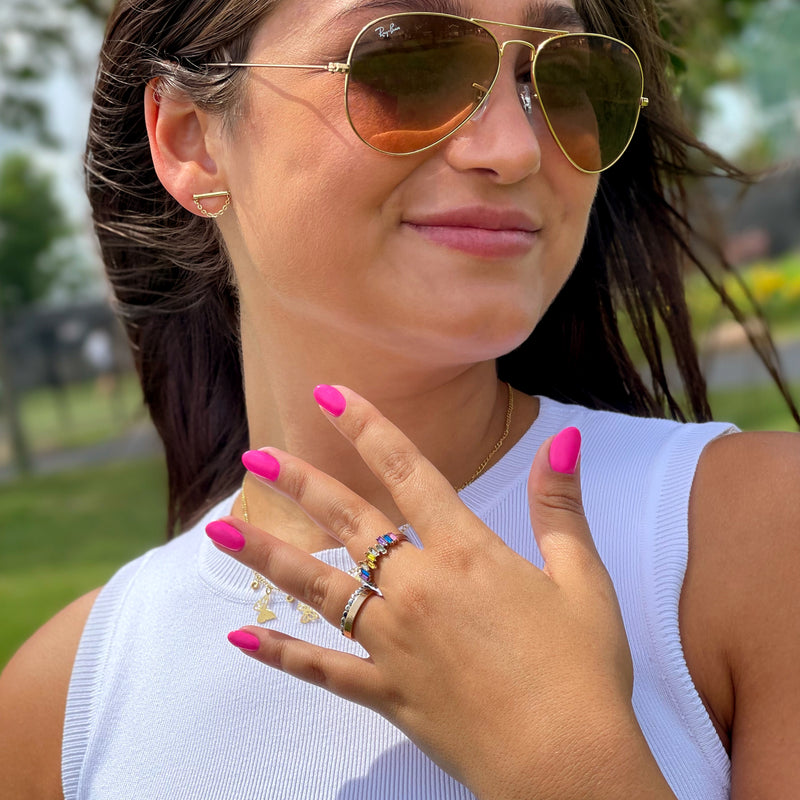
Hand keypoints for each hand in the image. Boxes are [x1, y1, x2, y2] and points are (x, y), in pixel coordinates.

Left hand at [206, 385, 674, 799]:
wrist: (566, 764)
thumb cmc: (582, 671)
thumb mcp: (583, 580)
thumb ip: (561, 507)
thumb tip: (564, 440)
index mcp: (467, 554)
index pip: (409, 471)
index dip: (367, 428)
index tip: (329, 396)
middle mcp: (419, 589)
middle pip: (348, 522)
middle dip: (300, 482)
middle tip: (255, 455)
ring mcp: (395, 641)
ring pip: (319, 588)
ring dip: (268, 555)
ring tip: (219, 530)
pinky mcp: (386, 691)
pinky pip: (321, 669)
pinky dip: (280, 652)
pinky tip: (239, 634)